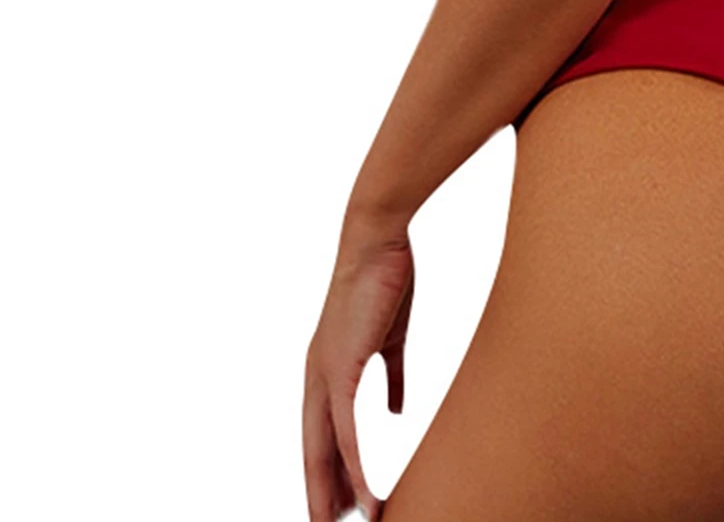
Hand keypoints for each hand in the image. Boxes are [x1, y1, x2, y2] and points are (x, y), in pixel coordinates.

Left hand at [302, 219, 414, 521]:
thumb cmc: (386, 280)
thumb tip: (396, 412)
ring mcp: (325, 376)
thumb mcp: (391, 338)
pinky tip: (367, 495)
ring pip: (323, 452)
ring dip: (332, 492)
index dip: (330, 470)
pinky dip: (356, 467)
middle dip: (321, 494)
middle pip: (314, 452)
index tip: (340, 502)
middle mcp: (317, 379)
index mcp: (327, 370)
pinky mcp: (341, 370)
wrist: (377, 240)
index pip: (323, 433)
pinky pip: (346, 433)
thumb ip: (391, 377)